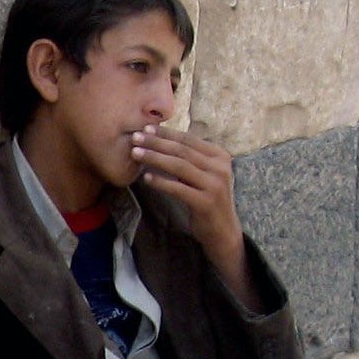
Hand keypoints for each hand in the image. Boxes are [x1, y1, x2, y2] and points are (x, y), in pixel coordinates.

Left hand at [130, 125, 246, 283]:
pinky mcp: (206, 202)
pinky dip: (161, 182)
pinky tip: (146, 178)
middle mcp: (220, 167)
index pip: (188, 140)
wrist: (222, 230)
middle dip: (156, 142)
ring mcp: (215, 185)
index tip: (145, 128)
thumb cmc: (206, 199)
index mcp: (220, 156)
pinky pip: (178, 189)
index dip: (166, 133)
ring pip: (179, 166)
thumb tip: (160, 140)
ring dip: (155, 158)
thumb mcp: (202, 175)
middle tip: (135, 137)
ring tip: (135, 154)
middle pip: (182, 150)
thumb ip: (189, 159)